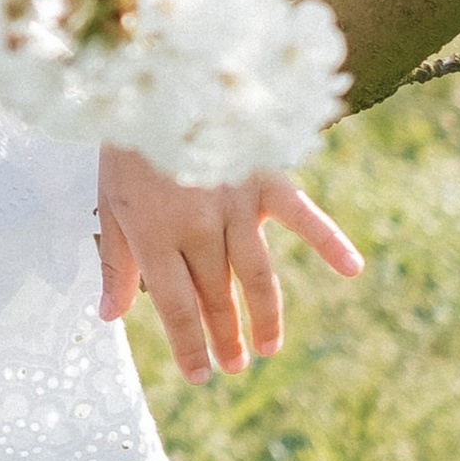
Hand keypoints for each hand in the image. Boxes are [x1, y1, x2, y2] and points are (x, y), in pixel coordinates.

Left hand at [97, 146, 361, 384]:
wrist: (154, 84)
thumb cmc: (129, 145)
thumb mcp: (107, 202)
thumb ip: (115, 261)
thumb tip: (107, 315)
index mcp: (154, 234)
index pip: (175, 308)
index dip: (188, 347)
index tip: (199, 377)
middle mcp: (198, 227)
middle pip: (216, 297)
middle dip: (224, 337)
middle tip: (233, 365)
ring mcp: (235, 204)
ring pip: (256, 276)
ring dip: (264, 317)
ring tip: (267, 348)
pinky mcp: (263, 178)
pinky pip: (302, 215)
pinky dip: (330, 240)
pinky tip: (352, 269)